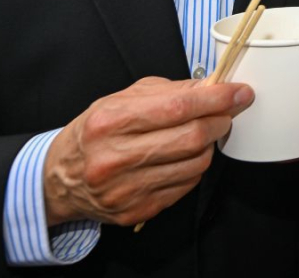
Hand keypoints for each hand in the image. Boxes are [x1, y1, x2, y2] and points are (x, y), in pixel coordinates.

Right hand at [42, 76, 252, 226]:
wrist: (59, 178)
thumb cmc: (95, 131)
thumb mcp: (122, 100)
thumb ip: (169, 92)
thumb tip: (212, 86)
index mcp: (111, 122)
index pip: (178, 108)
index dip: (217, 99)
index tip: (240, 92)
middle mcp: (115, 158)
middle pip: (192, 138)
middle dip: (220, 121)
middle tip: (226, 112)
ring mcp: (125, 189)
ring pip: (195, 164)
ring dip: (209, 146)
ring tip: (200, 135)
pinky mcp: (136, 211)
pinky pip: (185, 186)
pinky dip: (194, 168)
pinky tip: (183, 157)